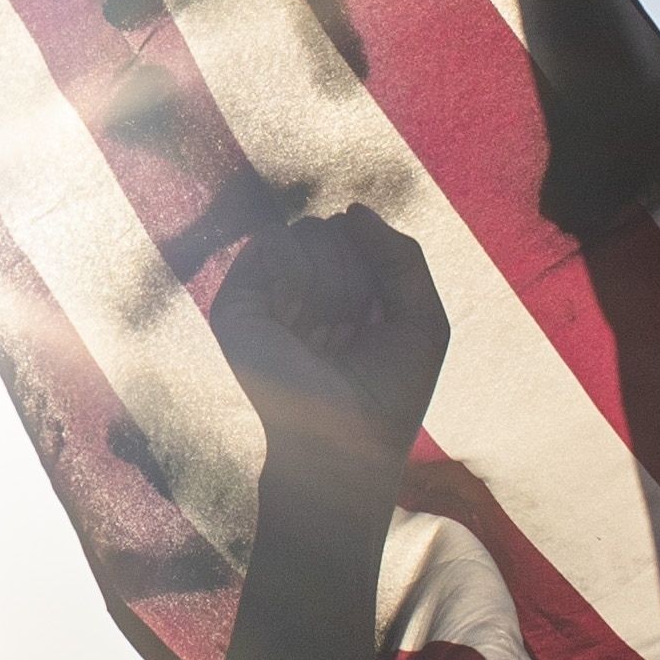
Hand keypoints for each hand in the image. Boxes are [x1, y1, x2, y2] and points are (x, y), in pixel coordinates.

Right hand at [213, 211, 448, 659]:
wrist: (342, 450)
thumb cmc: (388, 397)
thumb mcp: (423, 320)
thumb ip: (401, 255)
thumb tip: (350, 209)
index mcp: (344, 292)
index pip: (361, 234)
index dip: (379, 268)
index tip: (376, 322)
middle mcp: (303, 289)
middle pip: (335, 228)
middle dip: (355, 276)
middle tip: (348, 335)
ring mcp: (267, 294)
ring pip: (308, 231)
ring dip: (332, 283)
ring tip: (324, 338)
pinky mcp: (236, 304)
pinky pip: (272, 243)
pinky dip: (297, 277)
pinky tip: (298, 322)